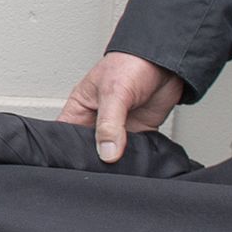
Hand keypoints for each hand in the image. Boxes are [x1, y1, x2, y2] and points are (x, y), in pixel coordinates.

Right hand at [58, 52, 186, 163]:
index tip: (73, 166)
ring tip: (118, 170)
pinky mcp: (139, 133)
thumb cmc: (132, 64)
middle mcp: (97, 120)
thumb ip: (109, 124)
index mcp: (81, 108)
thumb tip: (107, 153)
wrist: (167, 60)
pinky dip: (136, 160)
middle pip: (89, 149)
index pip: (64, 135)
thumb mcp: (114, 92)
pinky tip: (137, 163)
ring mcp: (118, 128)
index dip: (66, 151)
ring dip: (117, 163)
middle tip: (100, 171)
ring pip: (112, 154)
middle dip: (94, 161)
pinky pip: (134, 153)